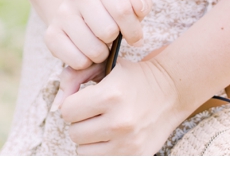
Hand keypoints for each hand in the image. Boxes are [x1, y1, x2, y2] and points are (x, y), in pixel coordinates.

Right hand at [44, 0, 151, 72]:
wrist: (78, 12)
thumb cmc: (110, 8)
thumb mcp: (129, 1)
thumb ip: (141, 3)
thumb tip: (139, 8)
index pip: (123, 10)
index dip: (133, 30)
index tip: (136, 39)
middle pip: (107, 31)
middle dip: (115, 40)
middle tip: (112, 38)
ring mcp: (61, 13)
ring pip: (92, 48)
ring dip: (102, 53)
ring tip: (101, 45)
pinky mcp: (50, 34)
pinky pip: (77, 60)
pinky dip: (86, 62)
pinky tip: (87, 52)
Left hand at [58, 55, 185, 154]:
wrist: (172, 91)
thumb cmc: (134, 78)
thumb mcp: (107, 67)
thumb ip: (75, 77)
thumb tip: (58, 103)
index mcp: (111, 94)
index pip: (67, 110)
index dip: (74, 103)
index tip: (86, 100)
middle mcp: (119, 120)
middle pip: (74, 132)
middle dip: (82, 122)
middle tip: (98, 112)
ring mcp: (127, 142)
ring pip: (83, 150)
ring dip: (90, 139)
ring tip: (106, 125)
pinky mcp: (134, 156)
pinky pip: (99, 161)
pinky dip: (102, 151)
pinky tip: (114, 137)